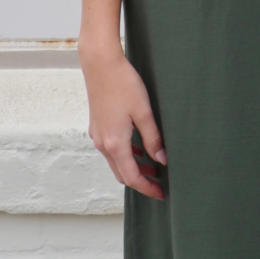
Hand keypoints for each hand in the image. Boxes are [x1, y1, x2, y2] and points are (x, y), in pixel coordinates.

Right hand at [81, 44, 166, 200]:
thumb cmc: (123, 84)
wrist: (100, 64)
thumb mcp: (144, 112)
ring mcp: (98, 135)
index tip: (162, 194)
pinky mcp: (97, 126)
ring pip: (116, 162)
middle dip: (141, 181)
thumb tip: (162, 160)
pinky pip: (111, 149)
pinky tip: (140, 147)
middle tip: (161, 183)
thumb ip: (153, 138)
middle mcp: (102, 143)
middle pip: (122, 174)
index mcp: (115, 143)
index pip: (132, 177)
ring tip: (154, 165)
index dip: (148, 188)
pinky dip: (126, 155)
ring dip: (133, 168)